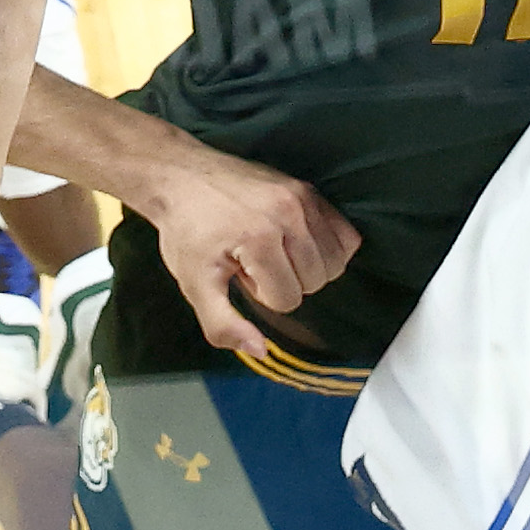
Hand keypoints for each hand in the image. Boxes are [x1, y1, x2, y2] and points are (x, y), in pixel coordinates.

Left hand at [139, 148, 360, 358]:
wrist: (183, 178)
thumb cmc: (187, 232)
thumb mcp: (195, 285)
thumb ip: (223, 325)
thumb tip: (261, 350)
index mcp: (259, 240)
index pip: (288, 299)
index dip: (261, 295)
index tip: (240, 272)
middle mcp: (288, 214)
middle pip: (316, 281)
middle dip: (285, 281)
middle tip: (253, 261)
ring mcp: (303, 198)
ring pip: (334, 261)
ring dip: (307, 266)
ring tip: (273, 251)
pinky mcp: (310, 189)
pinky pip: (346, 234)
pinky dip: (329, 248)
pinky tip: (297, 244)